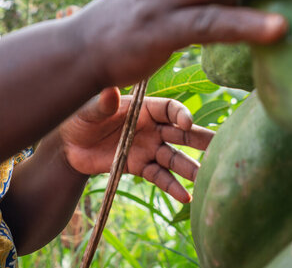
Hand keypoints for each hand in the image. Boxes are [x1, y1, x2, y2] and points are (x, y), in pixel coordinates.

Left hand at [57, 87, 213, 203]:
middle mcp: (151, 127)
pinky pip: (160, 177)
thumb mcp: (86, 110)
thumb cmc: (78, 118)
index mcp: (143, 107)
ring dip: (192, 168)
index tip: (185, 123)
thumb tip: (110, 93)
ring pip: (175, 158)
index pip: (170, 109)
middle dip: (202, 140)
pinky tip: (186, 198)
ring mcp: (148, 148)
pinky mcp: (139, 167)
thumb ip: (100, 104)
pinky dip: (173, 187)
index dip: (181, 114)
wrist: (68, 146)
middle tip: (223, 147)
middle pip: (182, 133)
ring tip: (208, 179)